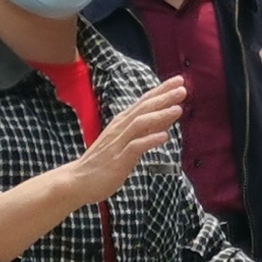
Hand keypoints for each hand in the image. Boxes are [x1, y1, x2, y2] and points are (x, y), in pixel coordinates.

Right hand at [50, 76, 186, 211]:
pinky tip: (164, 136)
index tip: (179, 81)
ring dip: (160, 115)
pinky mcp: (118, 160)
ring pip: (140, 124)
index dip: (161, 90)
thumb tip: (165, 120)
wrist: (78, 180)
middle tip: (182, 88)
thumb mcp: (126, 141)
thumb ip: (145, 130)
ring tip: (178, 109)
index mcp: (122, 122)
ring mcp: (118, 143)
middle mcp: (120, 128)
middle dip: (164, 98)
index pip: (144, 102)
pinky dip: (150, 140)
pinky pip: (135, 147)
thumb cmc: (103, 160)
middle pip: (143, 108)